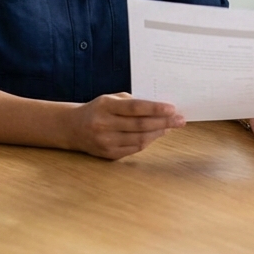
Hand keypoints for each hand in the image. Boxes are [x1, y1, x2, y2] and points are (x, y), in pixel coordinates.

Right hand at [67, 93, 184, 159]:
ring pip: (140, 139)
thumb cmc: (98, 109)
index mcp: (105, 107)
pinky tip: (157, 134)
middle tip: (180, 119)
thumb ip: (132, 102)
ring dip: (159, 133)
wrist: (72, 128)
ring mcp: (106, 142)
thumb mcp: (111, 98)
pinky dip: (148, 141)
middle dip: (164, 122)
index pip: (135, 108)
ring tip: (171, 126)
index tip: (173, 108)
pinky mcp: (108, 154)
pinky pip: (134, 149)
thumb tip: (159, 109)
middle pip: (140, 125)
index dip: (156, 109)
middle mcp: (104, 125)